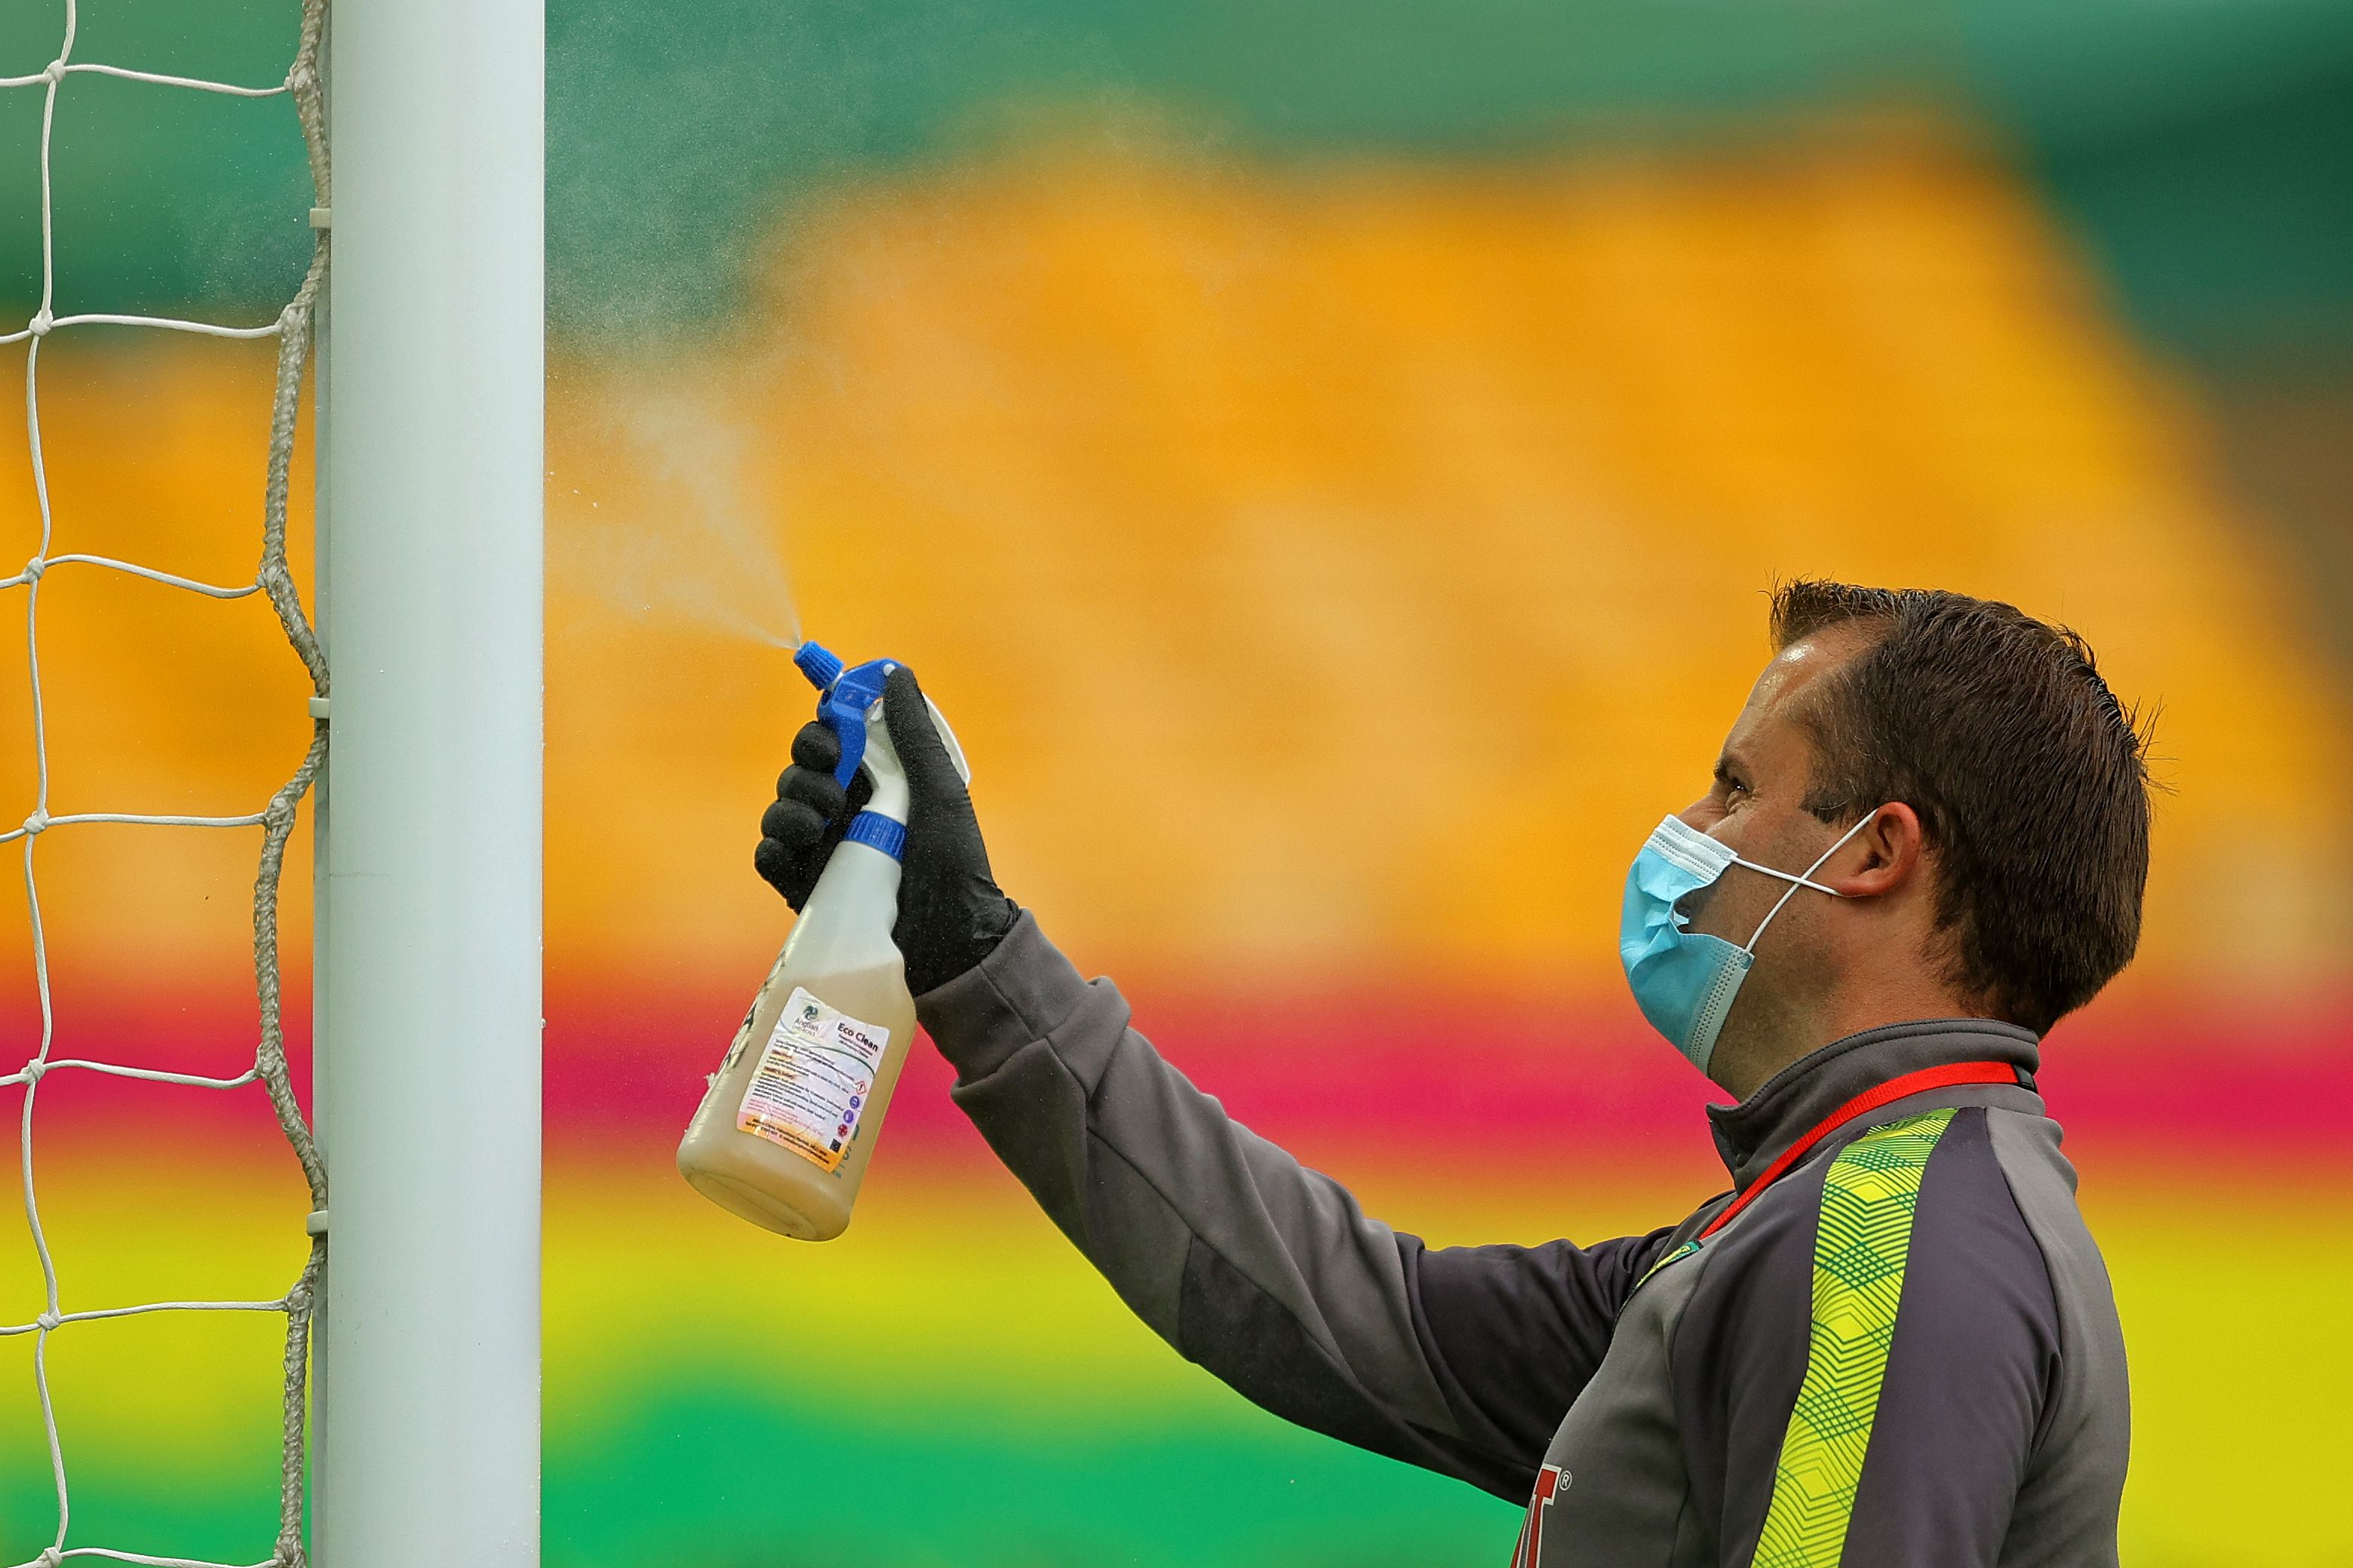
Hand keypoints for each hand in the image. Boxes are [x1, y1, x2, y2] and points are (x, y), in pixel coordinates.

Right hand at [755, 665, 1017, 994]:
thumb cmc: (955, 861)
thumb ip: (914, 732)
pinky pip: (770, 854)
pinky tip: (798, 849)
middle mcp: (845, 808)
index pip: (834, 736)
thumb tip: (894, 673)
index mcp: (877, 779)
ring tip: (824, 825)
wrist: (951, 935)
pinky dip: (775, 845)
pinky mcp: (805, 883)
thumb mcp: (940, 790)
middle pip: (801, 767)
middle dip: (809, 766)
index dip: (826, 726)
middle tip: (834, 783)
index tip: (837, 730)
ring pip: (781, 807)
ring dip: (793, 805)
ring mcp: (822, 846)